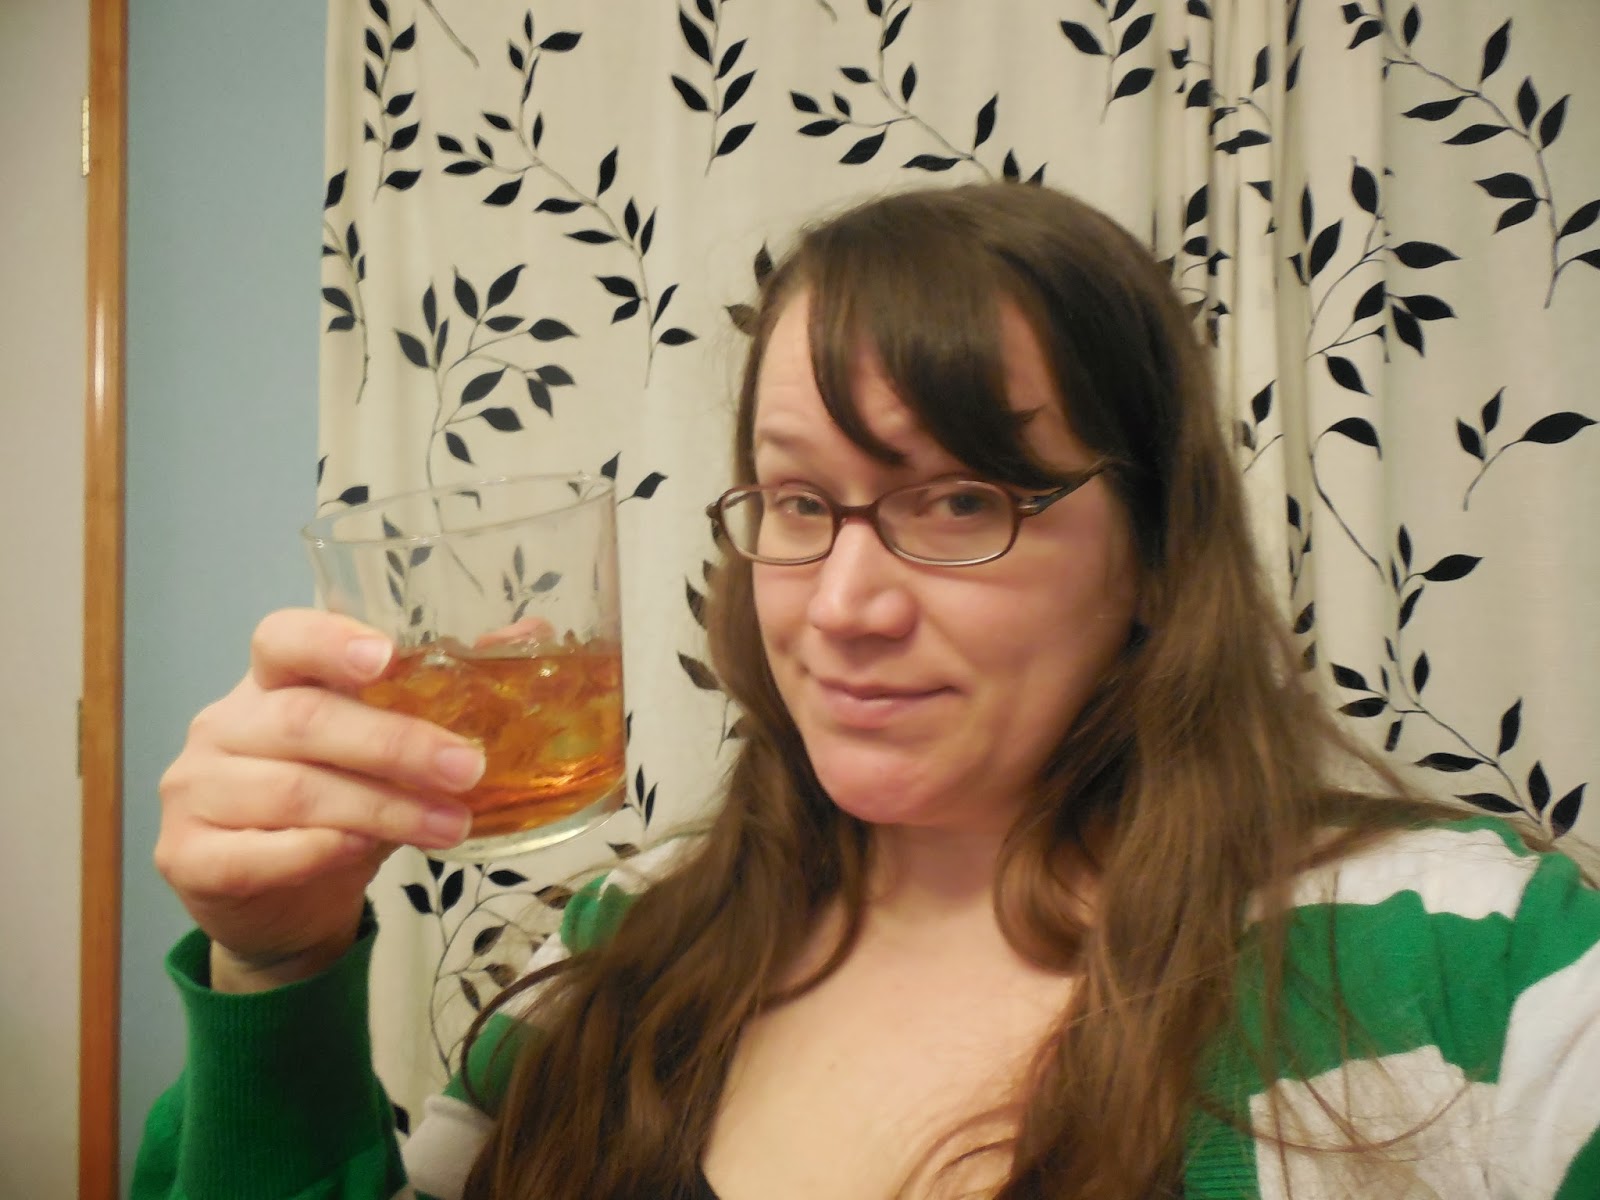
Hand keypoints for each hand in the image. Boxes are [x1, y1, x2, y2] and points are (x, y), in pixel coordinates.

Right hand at [154, 609, 485, 992]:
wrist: (282, 904)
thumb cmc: (343, 804)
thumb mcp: (389, 746)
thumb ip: (442, 691)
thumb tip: (531, 635)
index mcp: (269, 680)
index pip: (282, 638)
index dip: (330, 641)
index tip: (387, 656)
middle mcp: (223, 725)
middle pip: (305, 720)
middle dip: (396, 744)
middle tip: (467, 767)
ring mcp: (196, 790)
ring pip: (294, 791)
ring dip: (383, 810)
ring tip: (452, 824)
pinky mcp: (188, 855)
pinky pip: (255, 853)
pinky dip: (318, 852)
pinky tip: (367, 854)